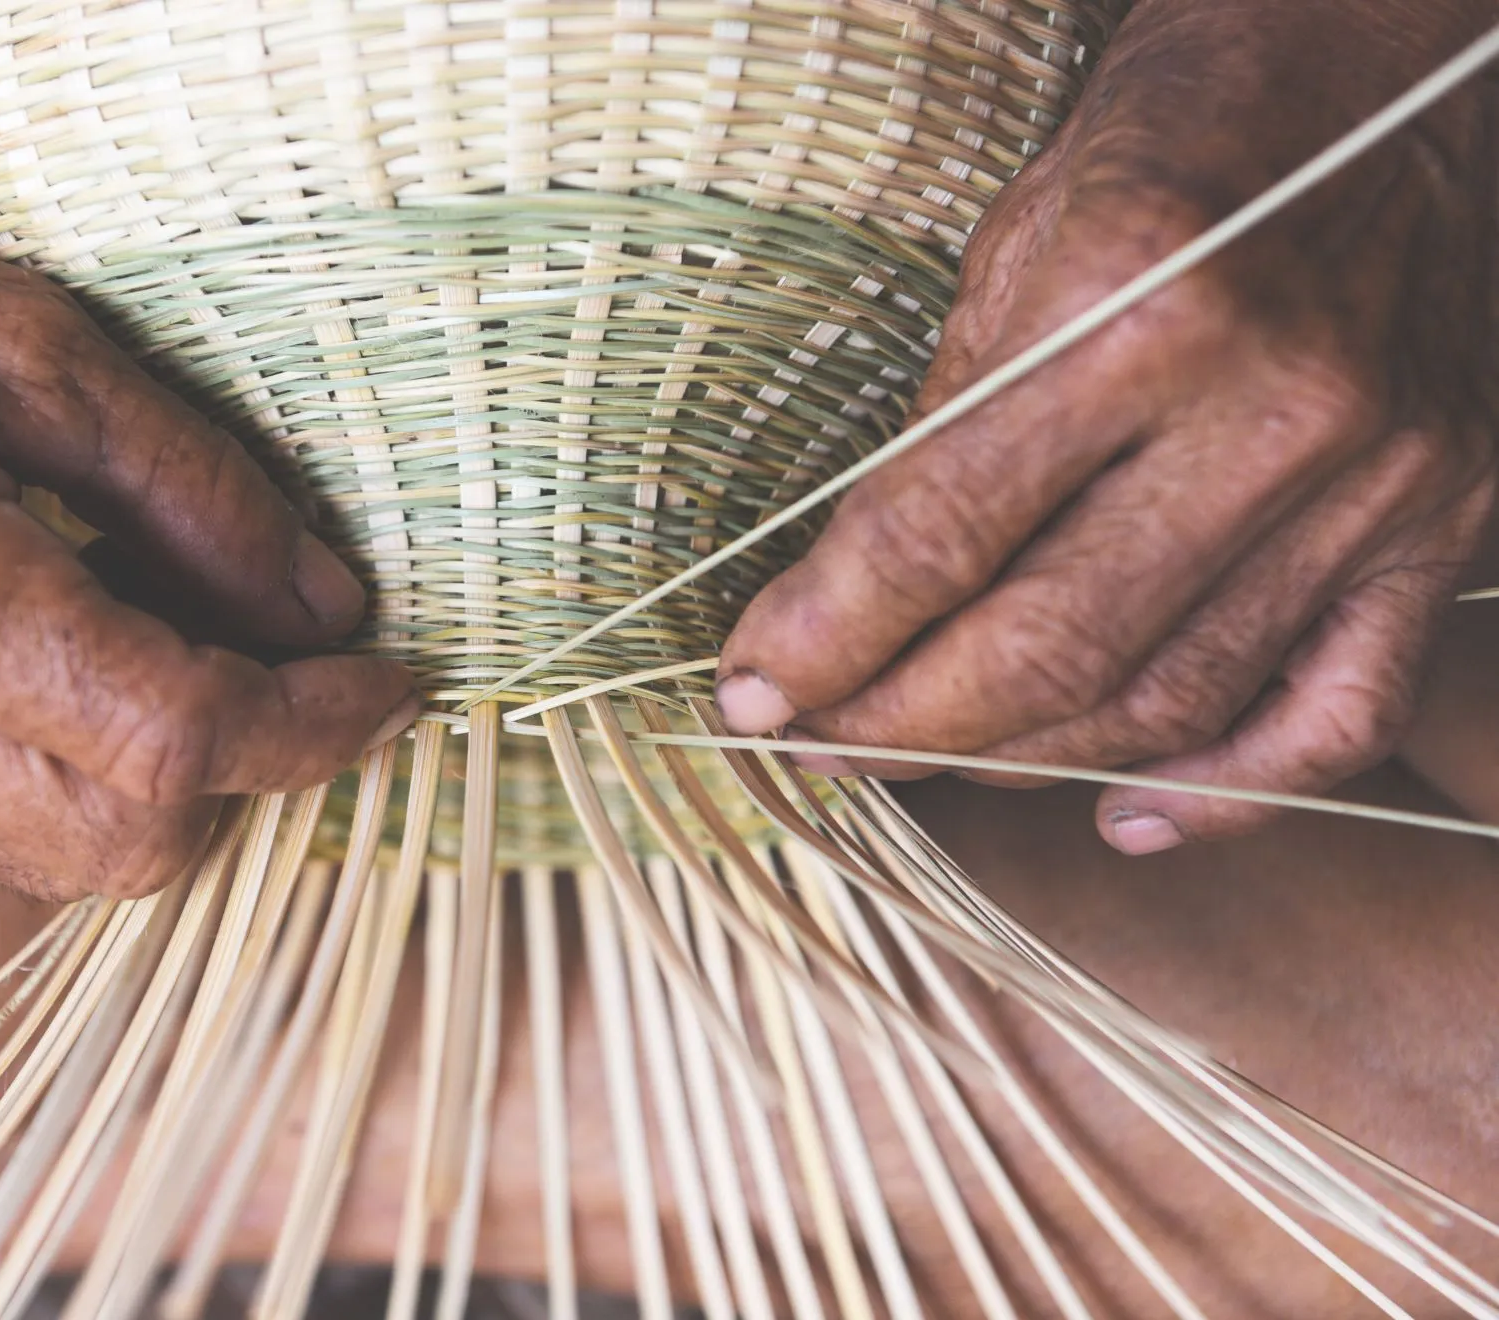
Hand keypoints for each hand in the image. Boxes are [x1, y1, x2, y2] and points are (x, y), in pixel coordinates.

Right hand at [0, 80, 416, 914]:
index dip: (316, 726)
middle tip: (279, 654)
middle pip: (124, 839)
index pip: (178, 734)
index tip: (389, 684)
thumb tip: (326, 604)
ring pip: (40, 868)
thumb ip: (192, 488)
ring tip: (156, 652)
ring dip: (144, 787)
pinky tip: (32, 703)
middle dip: (245, 764)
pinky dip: (26, 813)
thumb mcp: (20, 332)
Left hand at [717, 0, 1498, 854]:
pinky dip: (1225, 792)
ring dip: (1021, 760)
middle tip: (817, 741)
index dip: (824, 638)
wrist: (1380, 75)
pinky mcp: (1442, 521)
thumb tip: (850, 601)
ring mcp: (1372, 478)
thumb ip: (948, 429)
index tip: (750, 694)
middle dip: (901, 720)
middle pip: (1047, 646)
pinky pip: (1334, 716)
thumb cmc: (1175, 141)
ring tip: (926, 760)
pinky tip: (1123, 813)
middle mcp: (1268, 406)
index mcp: (1135, 305)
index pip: (937, 534)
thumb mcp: (1018, 242)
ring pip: (1166, 699)